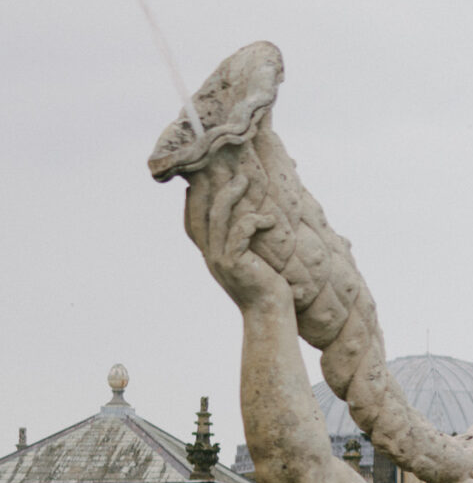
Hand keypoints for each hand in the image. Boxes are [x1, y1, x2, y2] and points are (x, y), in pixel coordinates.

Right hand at [182, 166, 287, 313]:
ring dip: (231, 196)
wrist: (270, 313)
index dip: (193, 198)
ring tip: (245, 180)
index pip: (193, 220)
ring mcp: (219, 258)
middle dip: (209, 187)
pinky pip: (240, 233)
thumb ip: (246, 241)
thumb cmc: (268, 285)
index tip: (201, 177)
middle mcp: (210, 254)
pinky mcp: (234, 263)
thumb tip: (256, 215)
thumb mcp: (252, 259)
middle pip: (200, 212)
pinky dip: (254, 221)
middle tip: (226, 168)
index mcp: (211, 252)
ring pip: (218, 217)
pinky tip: (270, 220)